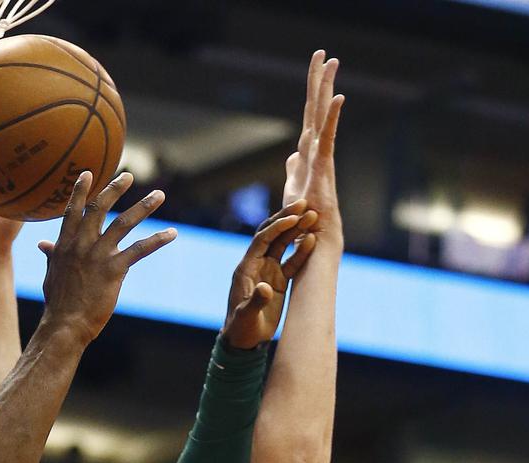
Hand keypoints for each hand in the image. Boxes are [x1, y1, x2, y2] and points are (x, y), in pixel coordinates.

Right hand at [39, 172, 176, 344]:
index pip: (73, 211)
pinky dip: (157, 240)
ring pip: (124, 223)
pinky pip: (139, 250)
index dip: (81, 190)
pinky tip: (172, 233)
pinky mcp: (114, 269)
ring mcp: (98, 255)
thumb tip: (43, 244)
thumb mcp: (51, 274)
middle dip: (114, 189)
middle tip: (128, 176)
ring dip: (144, 206)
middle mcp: (81, 244)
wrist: (65, 324)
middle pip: (100, 208)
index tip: (88, 172)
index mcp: (65, 244)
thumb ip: (51, 255)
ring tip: (159, 195)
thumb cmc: (58, 302)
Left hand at [221, 202, 317, 348]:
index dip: (277, 227)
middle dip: (287, 219)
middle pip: (273, 235)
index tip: (294, 217)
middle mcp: (257, 265)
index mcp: (246, 268)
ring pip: (284, 245)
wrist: (244, 340)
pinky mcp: (278, 281)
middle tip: (305, 204)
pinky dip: (303, 251)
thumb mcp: (247, 315)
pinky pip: (292, 261)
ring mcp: (268, 272)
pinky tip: (314, 241)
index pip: (262, 240)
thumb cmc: (241, 328)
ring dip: (297, 230)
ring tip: (314, 215)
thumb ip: (256, 301)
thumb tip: (266, 288)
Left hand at [283, 51, 343, 247]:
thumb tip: (293, 155)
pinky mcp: (323, 168)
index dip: (311, 93)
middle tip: (323, 53)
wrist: (315, 239)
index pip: (309, 116)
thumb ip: (295, 168)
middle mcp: (318, 150)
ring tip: (331, 62)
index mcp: (309, 152)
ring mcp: (322, 157)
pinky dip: (332, 118)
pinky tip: (339, 98)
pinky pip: (327, 138)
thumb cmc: (305, 218)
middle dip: (319, 80)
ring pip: (322, 116)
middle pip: (316, 108)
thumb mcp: (294, 187)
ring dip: (326, 88)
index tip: (315, 69)